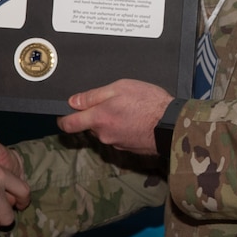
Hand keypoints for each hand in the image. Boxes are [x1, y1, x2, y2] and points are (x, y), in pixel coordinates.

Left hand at [55, 78, 173, 155]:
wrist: (172, 124)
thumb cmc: (148, 102)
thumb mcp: (120, 88)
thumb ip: (93, 96)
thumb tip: (73, 102)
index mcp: (98, 118)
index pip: (69, 124)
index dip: (63, 119)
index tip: (65, 113)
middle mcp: (103, 134)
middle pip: (89, 126)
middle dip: (95, 116)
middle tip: (111, 102)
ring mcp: (116, 143)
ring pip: (105, 131)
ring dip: (111, 121)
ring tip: (128, 109)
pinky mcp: (128, 148)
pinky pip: (118, 136)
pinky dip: (122, 128)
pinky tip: (135, 119)